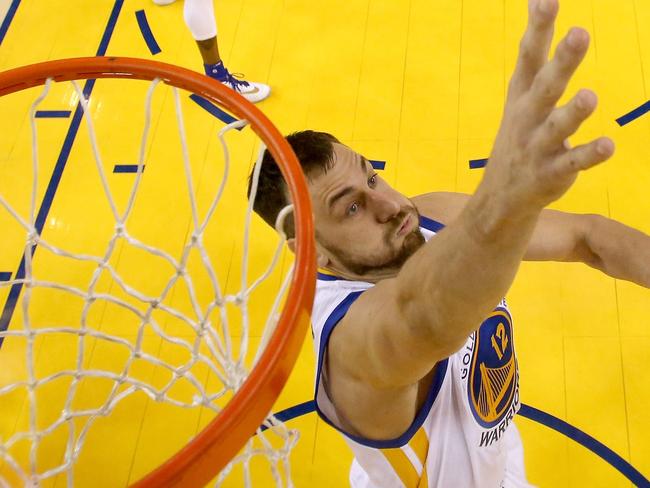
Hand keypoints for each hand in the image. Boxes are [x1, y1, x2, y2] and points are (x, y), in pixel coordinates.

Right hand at [481, 0, 614, 209]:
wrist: (499, 198)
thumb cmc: (518, 135)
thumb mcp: (520, 94)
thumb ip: (534, 53)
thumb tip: (538, 0)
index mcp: (521, 95)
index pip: (529, 57)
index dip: (538, 29)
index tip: (547, 0)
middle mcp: (527, 118)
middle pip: (544, 87)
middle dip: (561, 62)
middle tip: (580, 34)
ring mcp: (537, 147)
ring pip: (556, 127)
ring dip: (572, 113)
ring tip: (589, 96)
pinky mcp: (550, 174)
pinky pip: (572, 162)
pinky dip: (589, 154)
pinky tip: (608, 145)